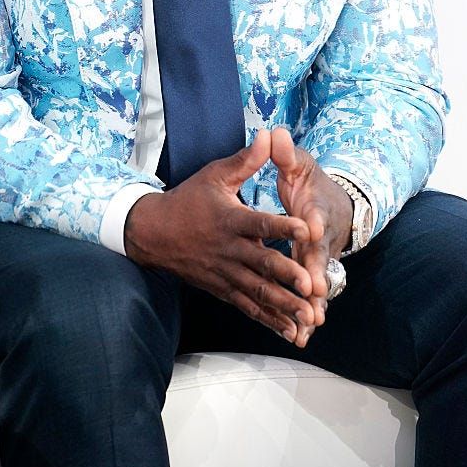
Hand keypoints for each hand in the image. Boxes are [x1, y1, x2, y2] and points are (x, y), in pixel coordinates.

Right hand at [124, 130, 315, 345]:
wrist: (155, 233)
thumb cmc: (188, 200)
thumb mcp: (214, 175)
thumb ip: (245, 160)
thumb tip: (267, 135)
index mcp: (230, 219)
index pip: (259, 222)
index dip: (282, 225)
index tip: (306, 229)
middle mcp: (230, 249)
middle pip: (262, 264)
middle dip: (287, 276)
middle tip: (311, 286)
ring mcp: (226, 273)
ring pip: (258, 292)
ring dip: (283, 305)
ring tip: (308, 316)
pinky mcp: (223, 289)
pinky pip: (248, 306)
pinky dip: (269, 319)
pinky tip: (290, 331)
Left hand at [270, 127, 352, 339]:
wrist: (334, 204)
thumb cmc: (311, 182)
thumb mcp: (299, 163)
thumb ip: (285, 153)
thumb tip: (273, 133)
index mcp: (315, 209)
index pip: (314, 216)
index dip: (312, 223)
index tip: (309, 230)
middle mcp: (321, 238)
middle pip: (319, 258)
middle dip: (316, 275)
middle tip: (312, 292)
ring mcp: (318, 258)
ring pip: (317, 284)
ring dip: (312, 304)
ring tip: (308, 327)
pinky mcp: (312, 273)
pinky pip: (309, 296)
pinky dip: (305, 314)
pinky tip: (298, 336)